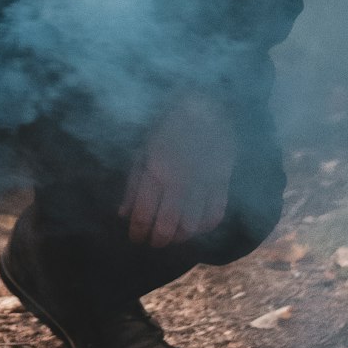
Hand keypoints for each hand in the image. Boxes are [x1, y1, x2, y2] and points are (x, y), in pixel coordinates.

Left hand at [119, 94, 236, 249]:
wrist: (206, 104)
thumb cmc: (168, 124)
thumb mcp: (143, 148)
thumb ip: (133, 183)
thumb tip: (123, 214)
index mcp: (155, 171)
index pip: (143, 214)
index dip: (138, 232)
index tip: (136, 238)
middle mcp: (179, 182)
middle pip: (167, 226)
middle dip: (158, 240)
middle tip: (153, 243)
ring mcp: (203, 184)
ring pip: (192, 226)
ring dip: (180, 236)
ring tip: (173, 236)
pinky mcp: (223, 182)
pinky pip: (216, 214)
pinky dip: (206, 227)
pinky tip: (196, 227)